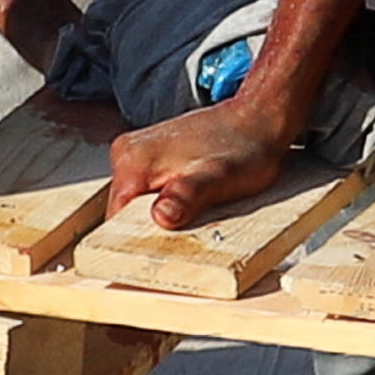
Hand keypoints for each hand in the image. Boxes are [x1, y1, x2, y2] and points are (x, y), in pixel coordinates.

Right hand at [109, 81, 300, 229]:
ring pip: (136, 205)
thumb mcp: (221, 179)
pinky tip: (192, 203)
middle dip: (151, 231)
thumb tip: (160, 215)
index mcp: (133, 161)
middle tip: (188, 232)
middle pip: (124, 214)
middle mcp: (127, 154)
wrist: (258, 120)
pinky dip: (167, 205)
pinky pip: (148, 194)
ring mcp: (137, 154)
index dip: (136, 243)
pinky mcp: (149, 158)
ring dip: (160, 218)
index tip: (163, 254)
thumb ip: (188, 196)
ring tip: (194, 214)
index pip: (115, 221)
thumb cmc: (245, 148)